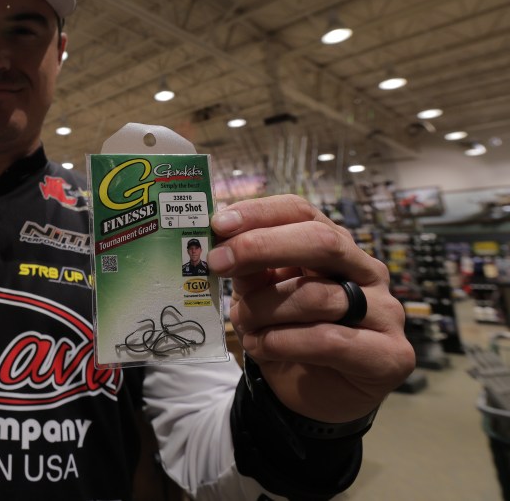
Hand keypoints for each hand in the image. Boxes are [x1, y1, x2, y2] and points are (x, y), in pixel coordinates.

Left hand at [211, 195, 414, 422]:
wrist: (308, 398)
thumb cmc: (286, 335)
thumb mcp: (258, 295)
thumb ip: (249, 269)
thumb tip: (222, 244)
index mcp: (334, 246)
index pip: (302, 211)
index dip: (260, 213)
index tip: (218, 224)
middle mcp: (366, 271)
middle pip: (321, 241)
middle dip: (261, 247)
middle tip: (219, 262)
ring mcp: (385, 311)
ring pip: (316, 296)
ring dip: (264, 310)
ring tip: (245, 326)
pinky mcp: (392, 354)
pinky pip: (329, 340)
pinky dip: (283, 342)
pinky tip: (263, 347)